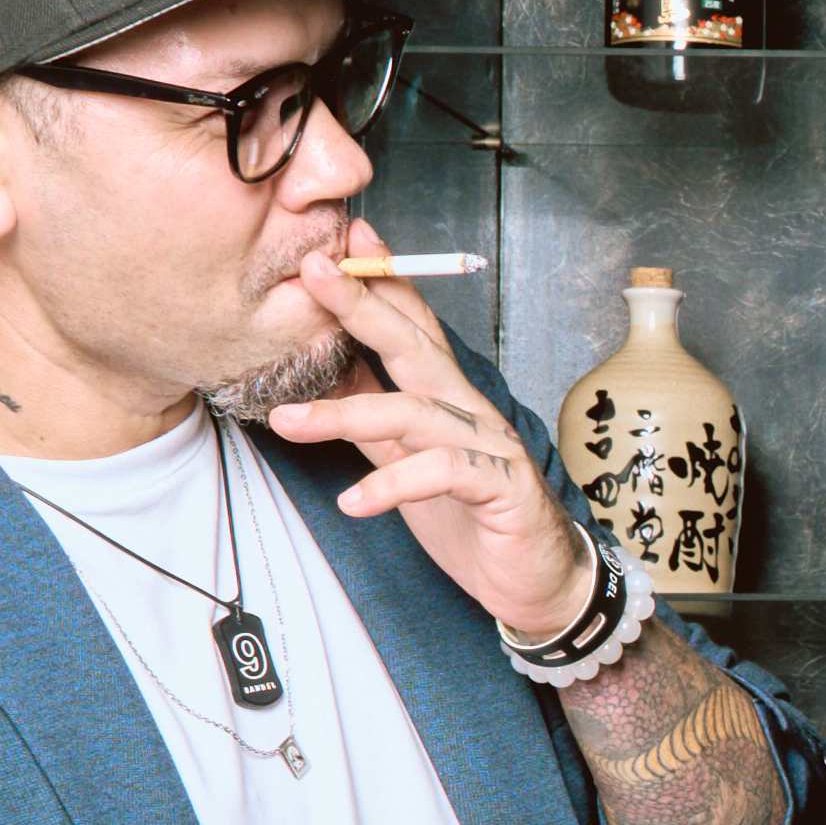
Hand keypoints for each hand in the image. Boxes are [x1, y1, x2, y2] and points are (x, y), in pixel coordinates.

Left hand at [263, 249, 602, 638]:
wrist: (537, 581)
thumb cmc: (474, 519)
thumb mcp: (407, 463)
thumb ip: (373, 422)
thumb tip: (320, 383)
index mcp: (448, 399)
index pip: (413, 329)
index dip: (380, 283)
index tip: (338, 243)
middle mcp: (471, 410)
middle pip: (414, 347)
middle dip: (362, 306)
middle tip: (313, 273)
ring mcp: (490, 445)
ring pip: (415, 412)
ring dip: (345, 415)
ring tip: (288, 423)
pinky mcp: (502, 487)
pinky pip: (443, 472)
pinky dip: (394, 484)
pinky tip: (354, 502)